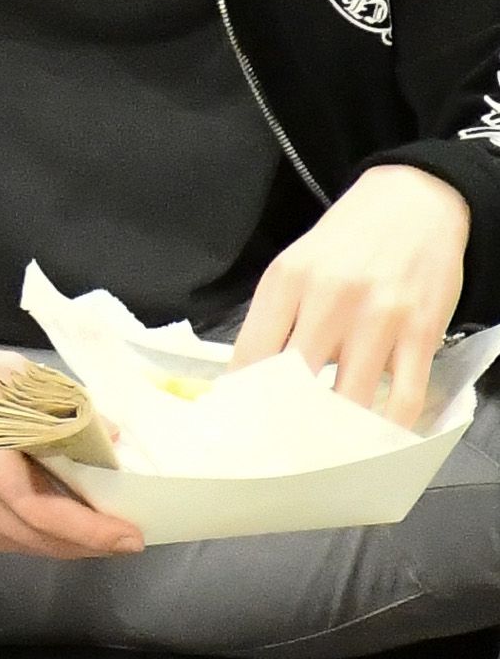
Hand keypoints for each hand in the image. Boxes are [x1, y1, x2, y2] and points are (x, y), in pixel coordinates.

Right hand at [0, 344, 144, 559]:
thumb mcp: (2, 373)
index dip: (93, 531)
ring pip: (20, 548)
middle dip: (88, 543)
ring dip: (60, 543)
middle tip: (124, 538)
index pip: (46, 512)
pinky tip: (41, 521)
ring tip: (90, 528)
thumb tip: (110, 439)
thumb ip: (58, 401)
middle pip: (40, 540)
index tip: (132, 535)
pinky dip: (26, 537)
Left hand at [232, 164, 468, 427]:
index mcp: (286, 281)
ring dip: (336, 433)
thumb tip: (250, 377)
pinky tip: (377, 442)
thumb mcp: (296, 265)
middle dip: (283, 422)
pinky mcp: (420, 333)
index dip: (242, 399)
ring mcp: (378, 318)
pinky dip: (389, 428)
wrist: (414, 202)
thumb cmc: (346, 240)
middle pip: (295, 381)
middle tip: (277, 453)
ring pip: (350, 398)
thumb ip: (276, 316)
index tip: (237, 426)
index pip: (250, 355)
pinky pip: (403, 396)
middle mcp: (328, 300)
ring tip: (324, 456)